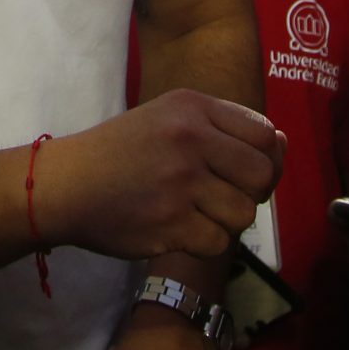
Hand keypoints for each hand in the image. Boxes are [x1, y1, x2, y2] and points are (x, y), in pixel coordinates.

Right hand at [38, 91, 284, 262]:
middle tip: (221, 197)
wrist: (66, 183)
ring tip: (195, 212)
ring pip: (244, 215)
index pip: (264, 136)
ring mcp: (180, 182)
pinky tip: (177, 228)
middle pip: (262, 177)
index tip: (240, 172)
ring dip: (225, 221)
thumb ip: (224, 128)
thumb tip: (281, 144)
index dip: (264, 161)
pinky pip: (217, 242)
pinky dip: (202, 242)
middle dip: (250, 194)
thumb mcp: (169, 117)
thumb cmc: (122, 151)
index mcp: (192, 107)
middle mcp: (190, 139)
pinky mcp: (170, 222)